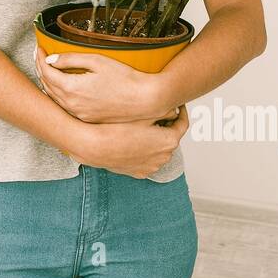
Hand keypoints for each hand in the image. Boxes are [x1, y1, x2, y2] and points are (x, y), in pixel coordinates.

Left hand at [34, 45, 178, 123]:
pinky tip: (61, 86)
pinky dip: (58, 94)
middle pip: (46, 85)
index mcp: (72, 88)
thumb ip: (71, 59)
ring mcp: (79, 114)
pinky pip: (64, 106)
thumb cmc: (125, 78)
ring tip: (47, 69)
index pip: (46, 71)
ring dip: (47, 82)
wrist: (145, 100)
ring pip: (53, 97)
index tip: (39, 48)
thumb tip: (50, 59)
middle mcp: (72, 104)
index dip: (40, 58)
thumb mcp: (97, 61)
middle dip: (40, 69)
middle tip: (40, 56)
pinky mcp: (86, 119)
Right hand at [67, 119, 182, 179]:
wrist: (94, 146)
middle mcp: (164, 157)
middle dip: (166, 125)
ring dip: (156, 139)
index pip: (182, 124)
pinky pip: (148, 159)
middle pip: (170, 137)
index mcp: (168, 141)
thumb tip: (174, 110)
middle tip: (157, 113)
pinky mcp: (140, 172)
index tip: (176, 105)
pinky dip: (146, 151)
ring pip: (159, 149)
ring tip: (143, 127)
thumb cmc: (116, 129)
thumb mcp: (143, 113)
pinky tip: (134, 141)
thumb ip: (164, 110)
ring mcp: (152, 166)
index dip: (181, 112)